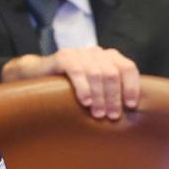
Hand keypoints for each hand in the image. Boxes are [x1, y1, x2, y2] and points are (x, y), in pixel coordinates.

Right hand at [1, 47, 140, 120]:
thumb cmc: (68, 87)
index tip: (130, 106)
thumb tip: (132, 112)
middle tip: (111, 116)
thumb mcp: (94, 87)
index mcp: (108, 57)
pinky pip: (77, 71)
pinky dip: (83, 88)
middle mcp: (95, 52)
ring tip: (98, 114)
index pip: (128, 68)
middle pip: (112, 73)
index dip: (131, 87)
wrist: (36, 75)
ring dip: (99, 96)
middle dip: (113, 97)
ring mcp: (79, 52)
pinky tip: (85, 102)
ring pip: (96, 74)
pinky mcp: (63, 56)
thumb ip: (110, 91)